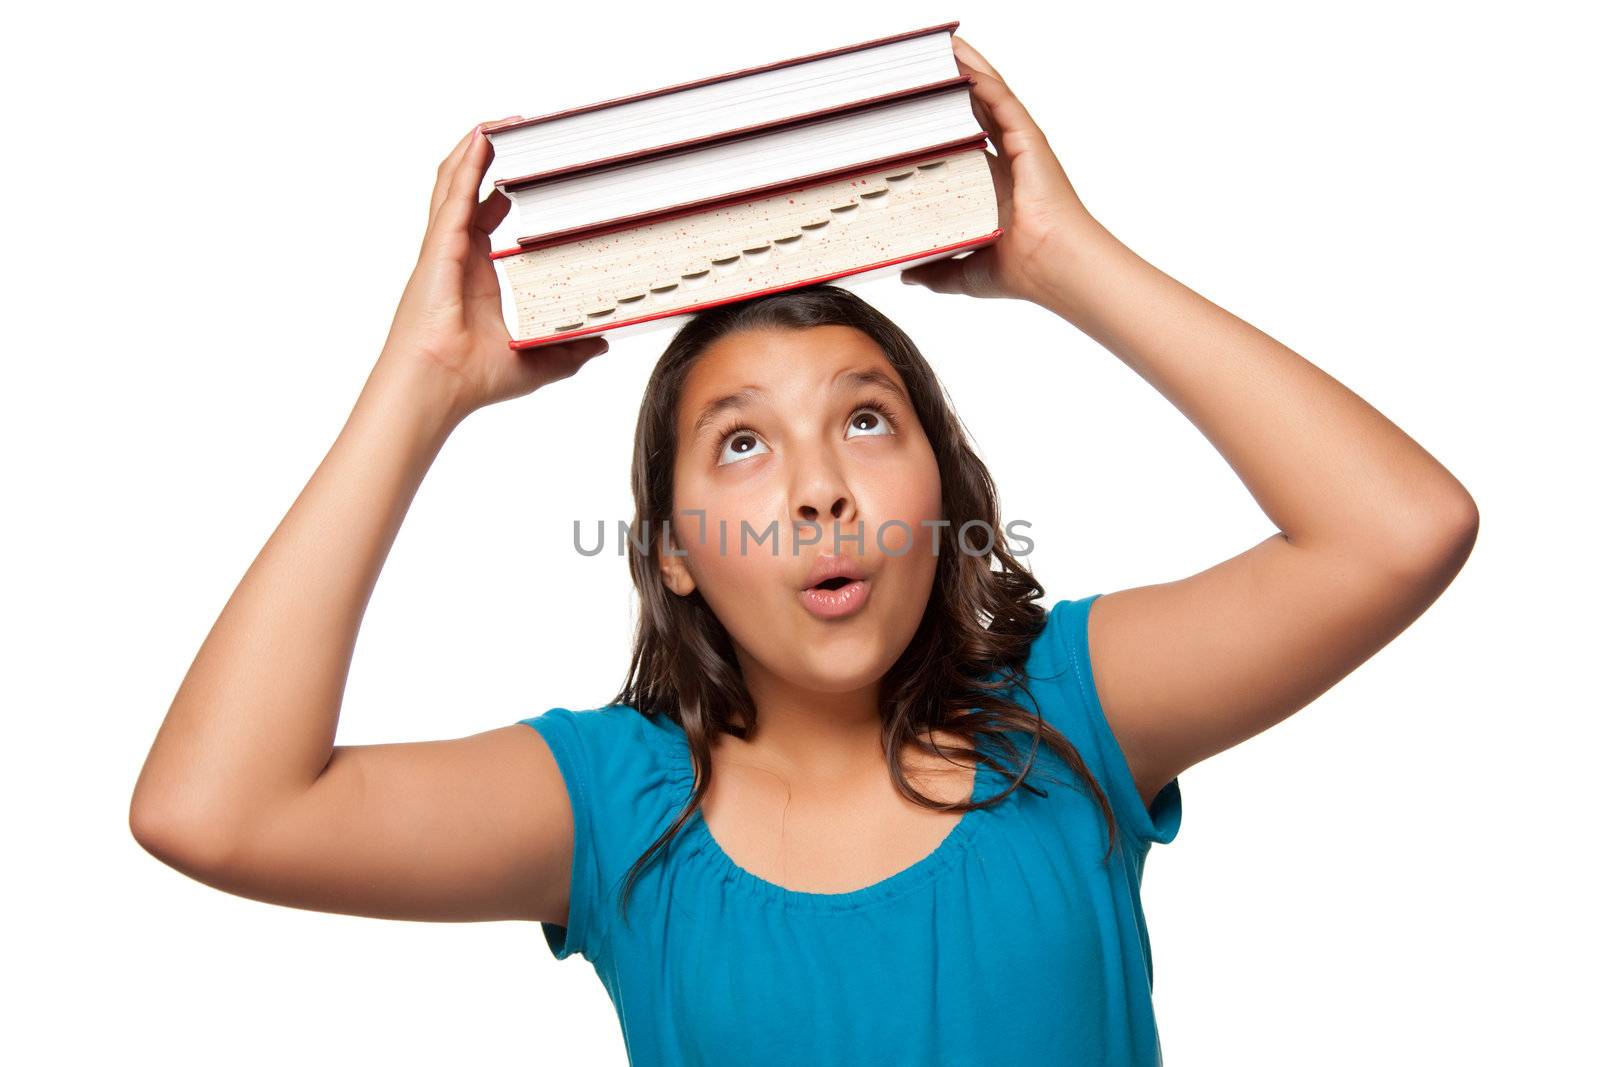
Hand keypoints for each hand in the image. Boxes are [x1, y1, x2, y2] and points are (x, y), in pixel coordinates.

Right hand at [377, 119, 610, 420]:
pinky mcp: (440, 247)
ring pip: (456, 182)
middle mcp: (457, 254)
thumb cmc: (471, 380)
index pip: (487, 217)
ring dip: (477, 148)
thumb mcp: (537, 362)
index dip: (504, 191)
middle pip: (470, 190)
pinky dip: (468, 163)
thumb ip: (570, 350)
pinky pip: (454, 194)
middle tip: (519, 134)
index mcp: (474, 274)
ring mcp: (445, 247)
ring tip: (501, 121)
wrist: (439, 388)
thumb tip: (602, 342)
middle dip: (490, 157)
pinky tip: (483, 137)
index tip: (530, 175)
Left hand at [900, 36, 1097, 304]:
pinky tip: (960, 57)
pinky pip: (1000, 98)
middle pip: (973, 112)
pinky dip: (980, 74)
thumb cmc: (1022, 273)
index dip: (940, 126)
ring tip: (938, 47)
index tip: (911, 112)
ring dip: (964, 69)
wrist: (1052, 269)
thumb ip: (935, 270)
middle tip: (920, 68)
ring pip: (987, 97)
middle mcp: (1006, 162)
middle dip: (950, 88)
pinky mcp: (1028, 138)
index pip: (962, 145)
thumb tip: (907, 274)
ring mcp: (1019, 147)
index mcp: (992, 188)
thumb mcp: (962, 273)